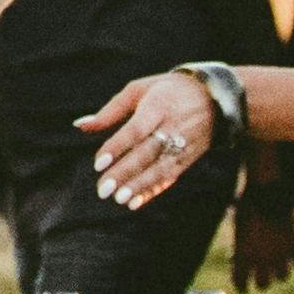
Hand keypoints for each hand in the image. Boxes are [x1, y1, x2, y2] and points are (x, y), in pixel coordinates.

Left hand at [80, 65, 217, 208]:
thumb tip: (79, 125)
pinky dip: (153, 191)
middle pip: (147, 153)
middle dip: (125, 173)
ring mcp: (183, 145)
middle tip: (103, 190)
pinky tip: (136, 203)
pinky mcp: (188, 159)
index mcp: (158, 107)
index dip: (117, 147)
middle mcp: (173, 127)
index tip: (98, 164)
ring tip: (119, 199)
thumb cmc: (166, 91)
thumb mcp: (139, 90)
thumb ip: (110, 111)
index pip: (136, 130)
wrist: (214, 97)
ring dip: (139, 186)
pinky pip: (170, 177)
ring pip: (160, 169)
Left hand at [228, 198, 293, 293]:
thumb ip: (239, 248)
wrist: (267, 191)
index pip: (241, 283)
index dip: (242, 285)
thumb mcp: (238, 228)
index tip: (243, 285)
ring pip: (283, 277)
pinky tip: (293, 255)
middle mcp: (261, 259)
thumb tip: (237, 261)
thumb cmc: (248, 206)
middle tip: (261, 276)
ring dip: (280, 272)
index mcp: (243, 256)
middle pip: (263, 285)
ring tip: (278, 265)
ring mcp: (280, 254)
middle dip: (261, 282)